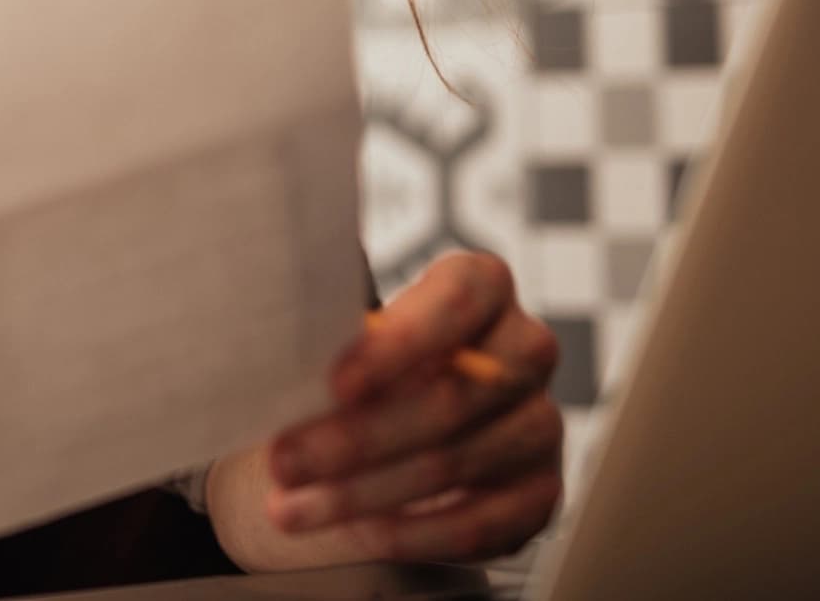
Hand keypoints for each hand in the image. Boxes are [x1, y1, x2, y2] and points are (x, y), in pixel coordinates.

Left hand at [262, 251, 562, 561]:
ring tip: (293, 507)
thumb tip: (280, 345)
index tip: (336, 384)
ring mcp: (540, 424)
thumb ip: (332, 332)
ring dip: (362, 493)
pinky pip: (478, 525)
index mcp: (483, 285)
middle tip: (284, 461)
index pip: (457, 300)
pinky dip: (410, 534)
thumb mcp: (349, 333)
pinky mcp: (539, 494)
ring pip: (455, 464)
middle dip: (357, 438)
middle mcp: (525, 350)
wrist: (402, 421)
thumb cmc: (368, 362)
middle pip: (452, 396)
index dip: (399, 345)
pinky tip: (356, 533)